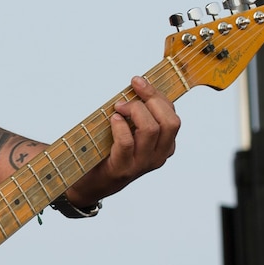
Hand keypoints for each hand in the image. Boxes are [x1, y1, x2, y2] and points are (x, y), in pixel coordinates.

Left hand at [67, 76, 180, 206]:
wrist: (91, 183)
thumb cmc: (110, 152)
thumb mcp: (132, 132)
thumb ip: (139, 114)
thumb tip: (137, 86)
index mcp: (165, 145)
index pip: (172, 116)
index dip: (157, 95)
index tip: (138, 81)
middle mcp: (159, 156)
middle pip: (170, 122)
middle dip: (151, 99)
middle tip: (131, 92)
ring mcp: (142, 164)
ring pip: (151, 129)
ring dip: (134, 111)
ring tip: (119, 108)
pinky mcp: (124, 168)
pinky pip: (127, 142)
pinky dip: (120, 126)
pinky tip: (113, 119)